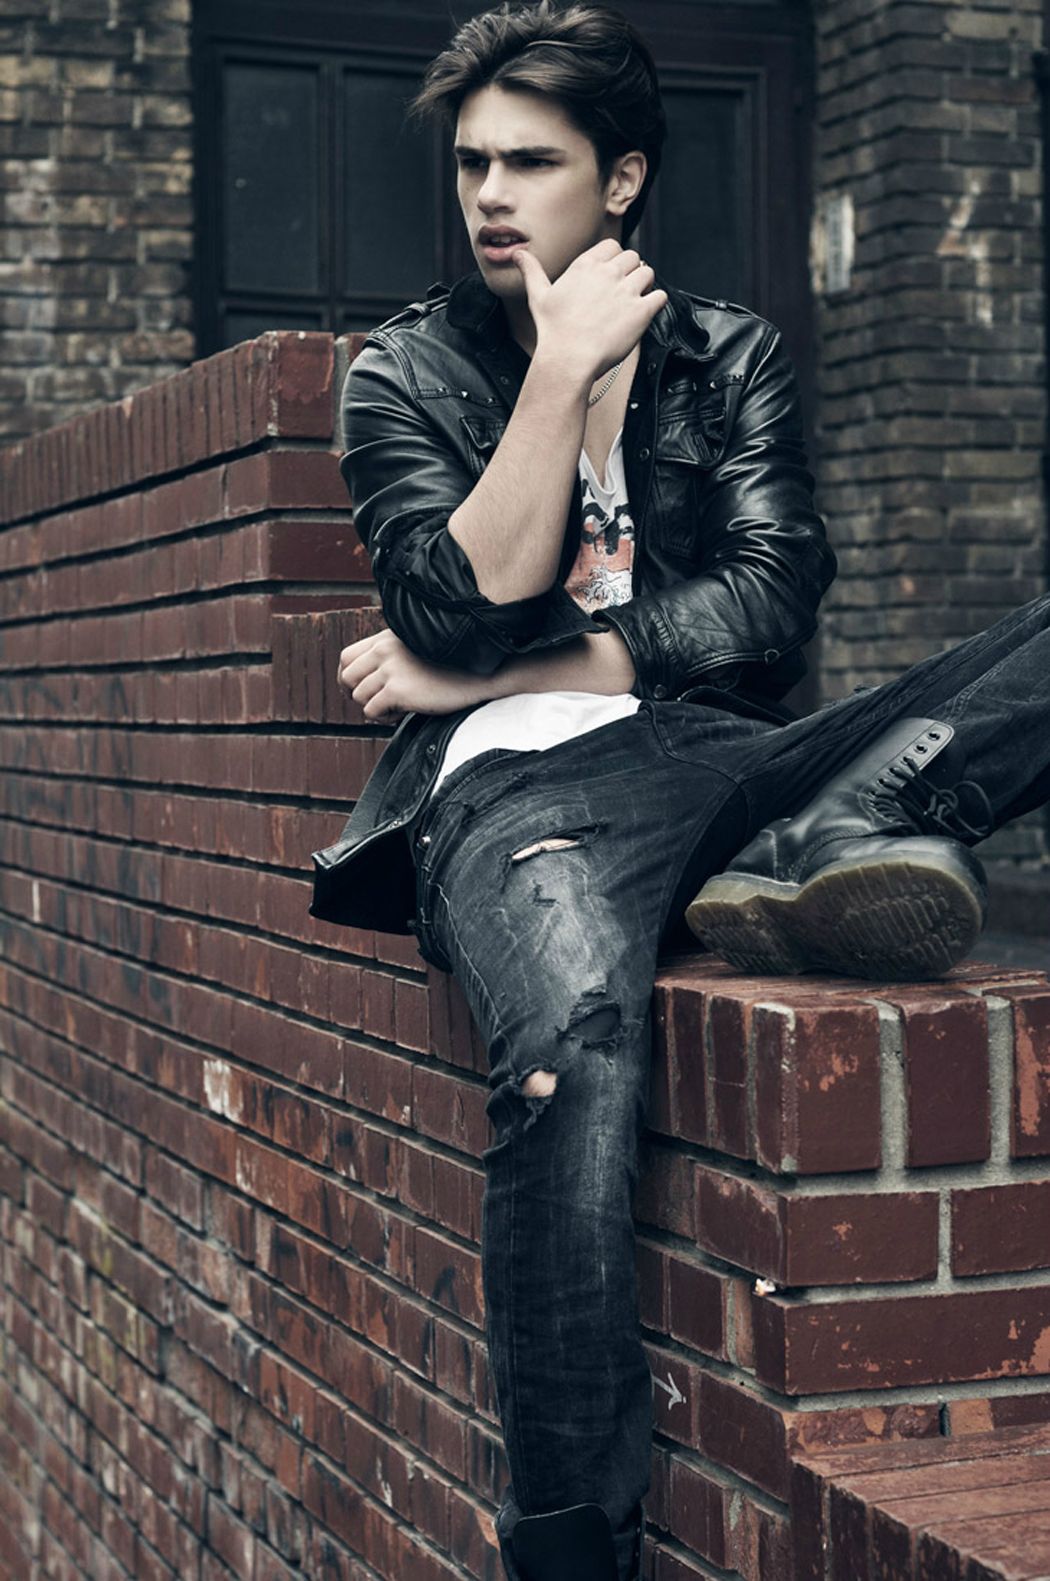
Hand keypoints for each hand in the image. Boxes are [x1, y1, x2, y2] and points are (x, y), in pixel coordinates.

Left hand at [337, 628, 493, 719]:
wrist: (477, 675)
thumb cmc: (447, 668)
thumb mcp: (413, 651)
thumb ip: (387, 658)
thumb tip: (356, 684)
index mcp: (385, 638)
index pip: (346, 657)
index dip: (347, 678)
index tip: (358, 691)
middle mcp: (384, 650)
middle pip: (347, 678)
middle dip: (357, 695)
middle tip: (377, 704)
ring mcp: (390, 669)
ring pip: (359, 697)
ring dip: (375, 708)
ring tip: (398, 707)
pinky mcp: (398, 690)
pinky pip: (371, 711)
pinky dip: (384, 718)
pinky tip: (403, 713)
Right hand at [512, 239, 667, 384]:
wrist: (569, 359)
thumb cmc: (553, 331)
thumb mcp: (538, 296)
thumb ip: (532, 271)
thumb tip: (517, 254)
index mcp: (586, 265)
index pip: (612, 246)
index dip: (615, 259)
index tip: (611, 276)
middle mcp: (608, 273)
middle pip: (633, 257)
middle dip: (631, 271)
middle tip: (623, 292)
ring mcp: (626, 291)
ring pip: (648, 273)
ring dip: (644, 285)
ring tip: (634, 302)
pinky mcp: (641, 311)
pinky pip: (659, 296)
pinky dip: (656, 302)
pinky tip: (644, 313)